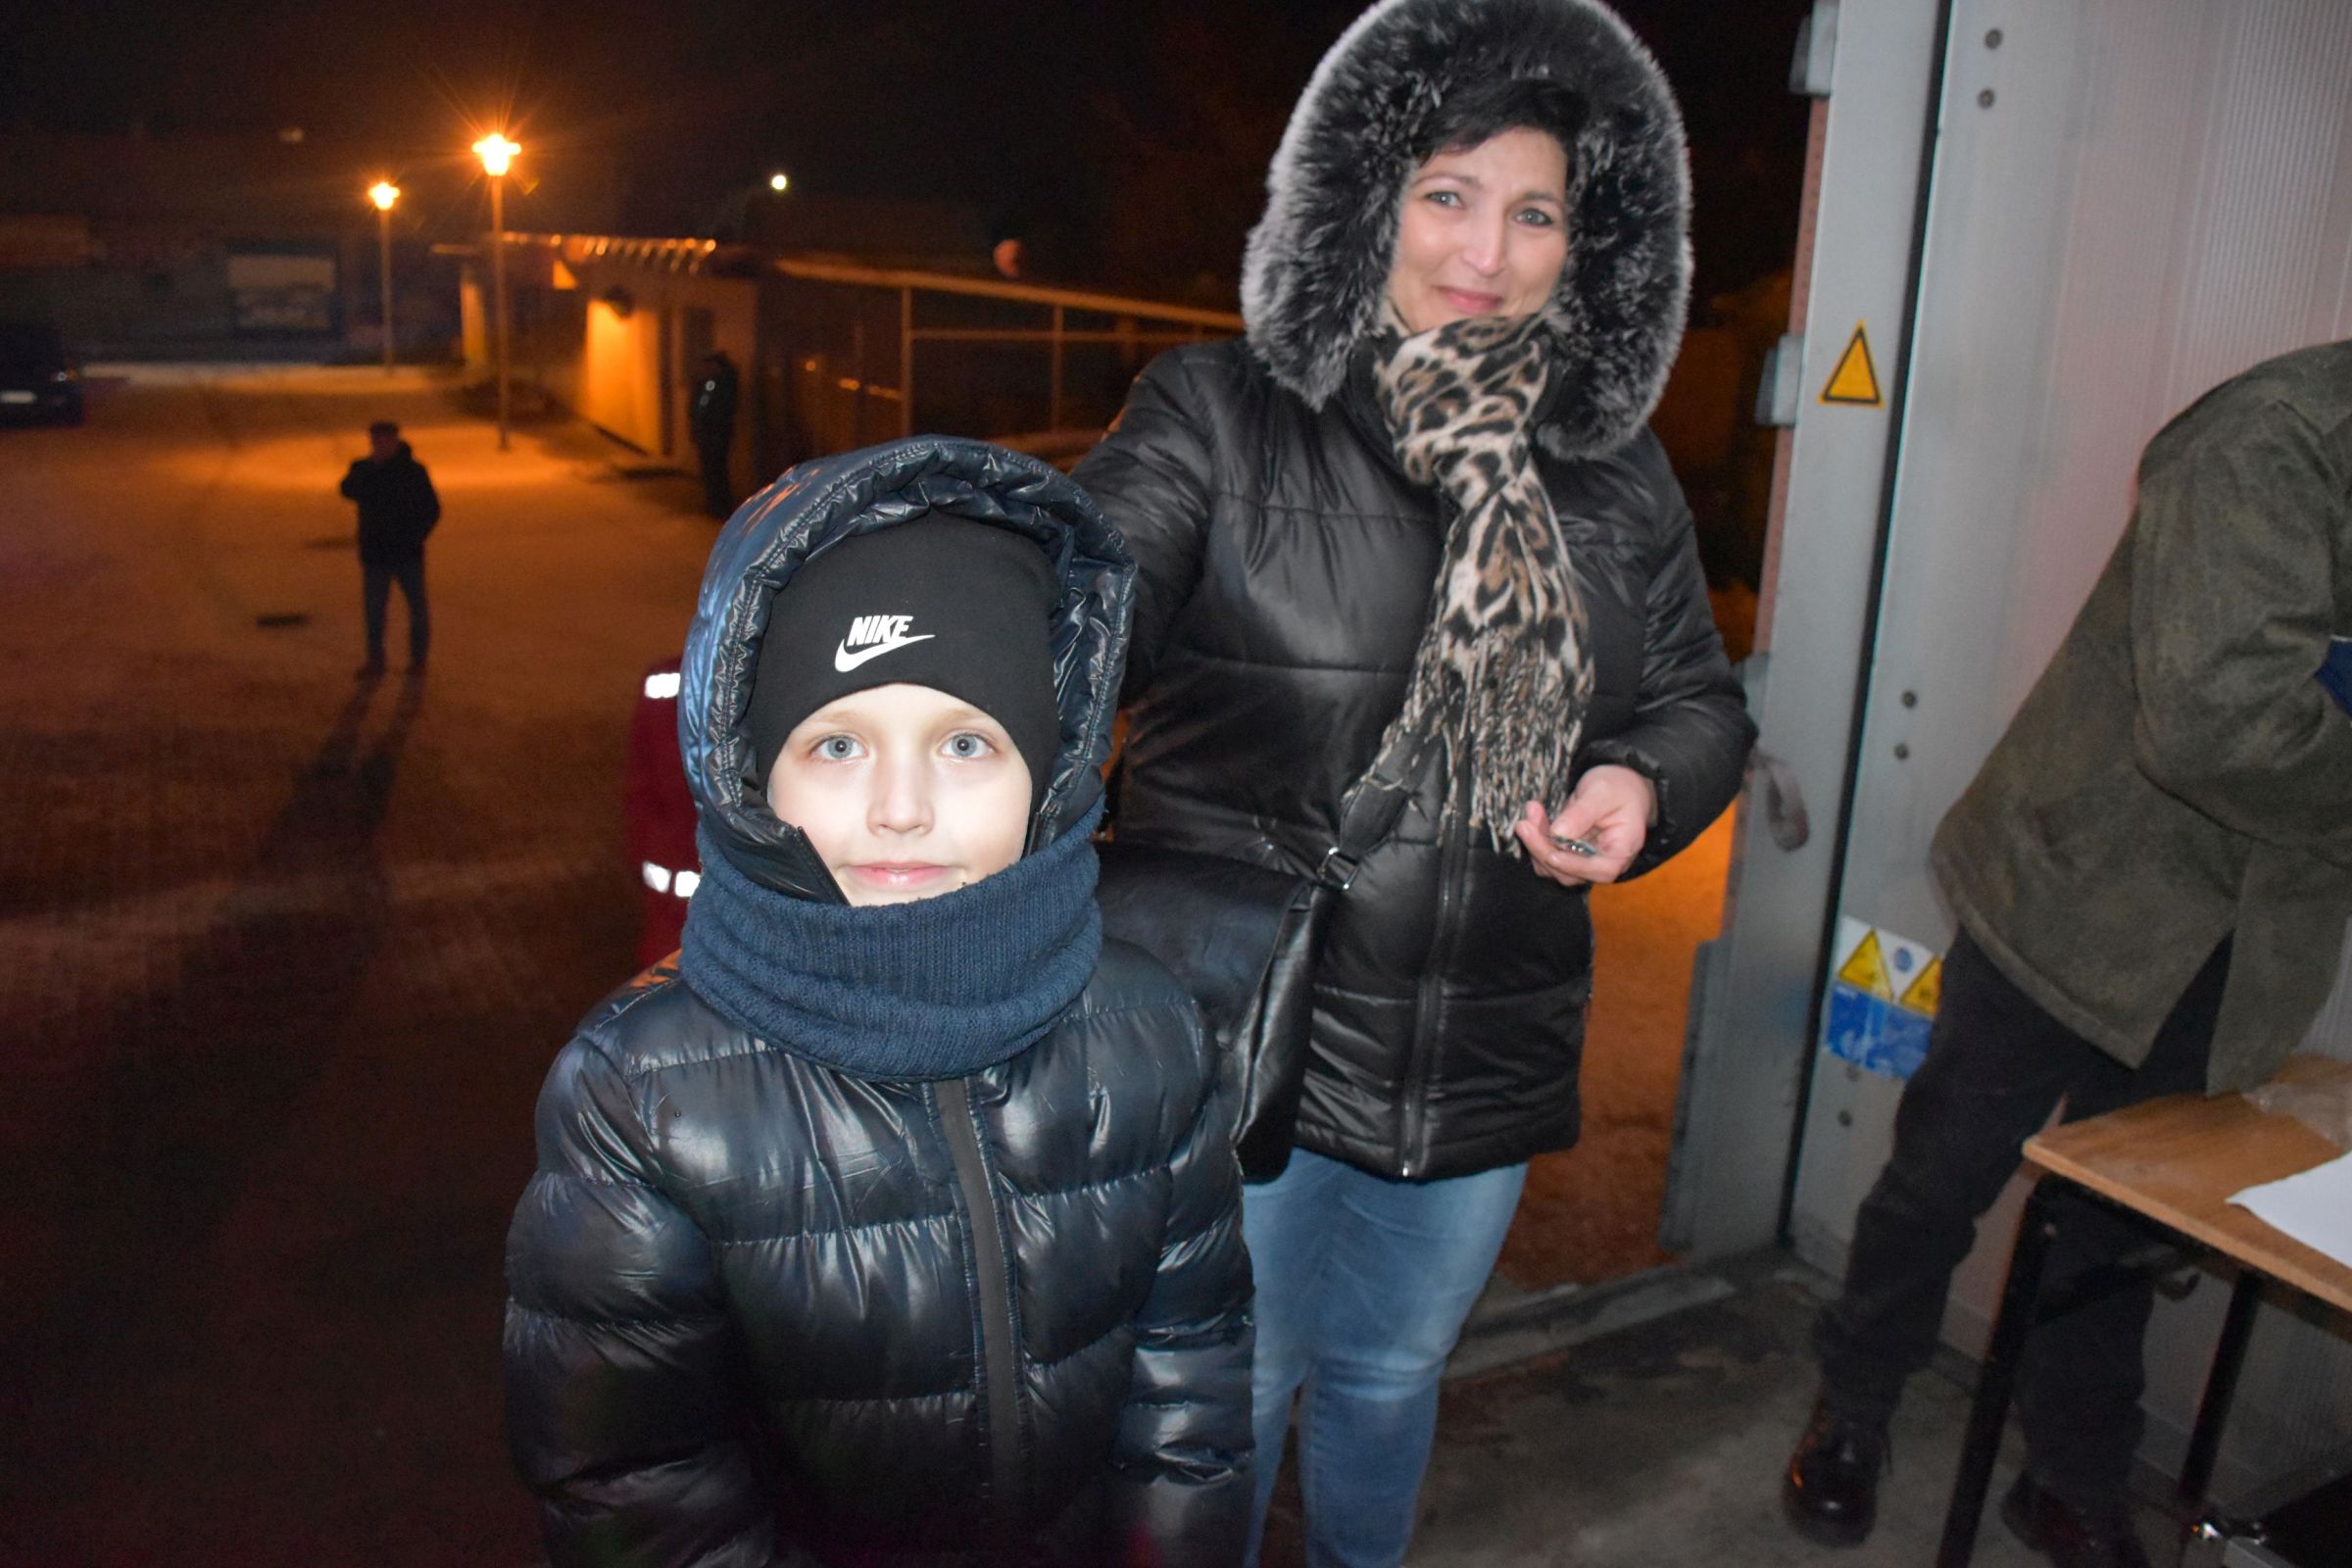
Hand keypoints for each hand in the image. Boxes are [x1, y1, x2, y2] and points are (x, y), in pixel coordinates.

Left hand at [1512, 765, 1655, 886]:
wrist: (1618, 784)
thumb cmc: (1619, 787)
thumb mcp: (1602, 793)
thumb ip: (1582, 814)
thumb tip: (1558, 833)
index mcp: (1621, 851)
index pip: (1599, 870)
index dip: (1572, 865)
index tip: (1550, 853)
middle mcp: (1603, 863)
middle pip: (1569, 873)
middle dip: (1543, 849)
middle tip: (1525, 823)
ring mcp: (1584, 862)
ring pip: (1552, 867)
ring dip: (1536, 842)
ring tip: (1532, 809)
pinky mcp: (1569, 855)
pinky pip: (1547, 855)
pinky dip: (1537, 838)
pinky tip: (1534, 814)